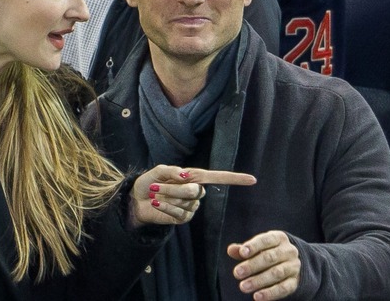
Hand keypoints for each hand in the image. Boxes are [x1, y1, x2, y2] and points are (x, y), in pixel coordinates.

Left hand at [129, 165, 255, 227]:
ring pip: (184, 202)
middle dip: (172, 188)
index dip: (235, 179)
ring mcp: (191, 207)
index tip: (252, 180)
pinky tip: (156, 203)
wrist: (137, 199)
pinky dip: (165, 207)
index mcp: (194, 177)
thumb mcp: (158, 171)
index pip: (218, 178)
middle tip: (155, 186)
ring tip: (154, 193)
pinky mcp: (183, 218)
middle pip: (194, 191)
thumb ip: (172, 171)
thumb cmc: (149, 182)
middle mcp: (196, 192)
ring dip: (166, 197)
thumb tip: (186, 175)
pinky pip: (178, 213)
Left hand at [227, 230, 300, 300]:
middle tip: (236, 273)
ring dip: (258, 281)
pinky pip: (283, 288)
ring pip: (276, 273)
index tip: (242, 253)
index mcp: (278, 238)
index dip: (253, 246)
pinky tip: (257, 297)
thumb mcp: (258, 247)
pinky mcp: (295, 282)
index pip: (266, 240)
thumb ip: (244, 249)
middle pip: (270, 257)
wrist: (294, 263)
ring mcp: (293, 267)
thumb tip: (230, 250)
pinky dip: (270, 293)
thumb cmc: (269, 252)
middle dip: (252, 266)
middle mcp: (288, 251)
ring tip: (243, 287)